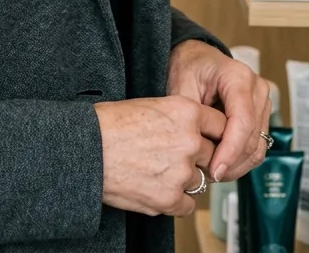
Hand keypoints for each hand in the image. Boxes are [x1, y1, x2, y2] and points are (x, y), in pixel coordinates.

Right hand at [94, 96, 225, 217]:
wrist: (88, 148)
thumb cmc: (110, 123)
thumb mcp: (149, 105)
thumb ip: (177, 118)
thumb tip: (193, 132)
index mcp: (185, 112)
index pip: (221, 125)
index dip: (213, 133)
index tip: (208, 139)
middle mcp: (189, 141)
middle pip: (211, 154)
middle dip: (196, 157)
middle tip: (172, 155)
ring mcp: (182, 172)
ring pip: (199, 180)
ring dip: (183, 178)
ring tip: (156, 170)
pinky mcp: (170, 198)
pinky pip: (188, 204)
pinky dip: (176, 199)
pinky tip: (156, 187)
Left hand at [167, 40, 270, 182]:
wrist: (195, 59)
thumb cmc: (187, 67)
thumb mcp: (181, 87)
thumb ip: (193, 117)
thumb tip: (202, 152)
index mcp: (238, 77)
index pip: (243, 122)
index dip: (230, 151)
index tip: (215, 170)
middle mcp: (257, 89)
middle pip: (253, 138)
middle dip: (231, 162)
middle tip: (208, 175)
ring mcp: (262, 103)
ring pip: (258, 147)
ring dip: (237, 165)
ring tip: (212, 172)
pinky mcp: (260, 116)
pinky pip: (256, 146)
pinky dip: (239, 159)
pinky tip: (220, 164)